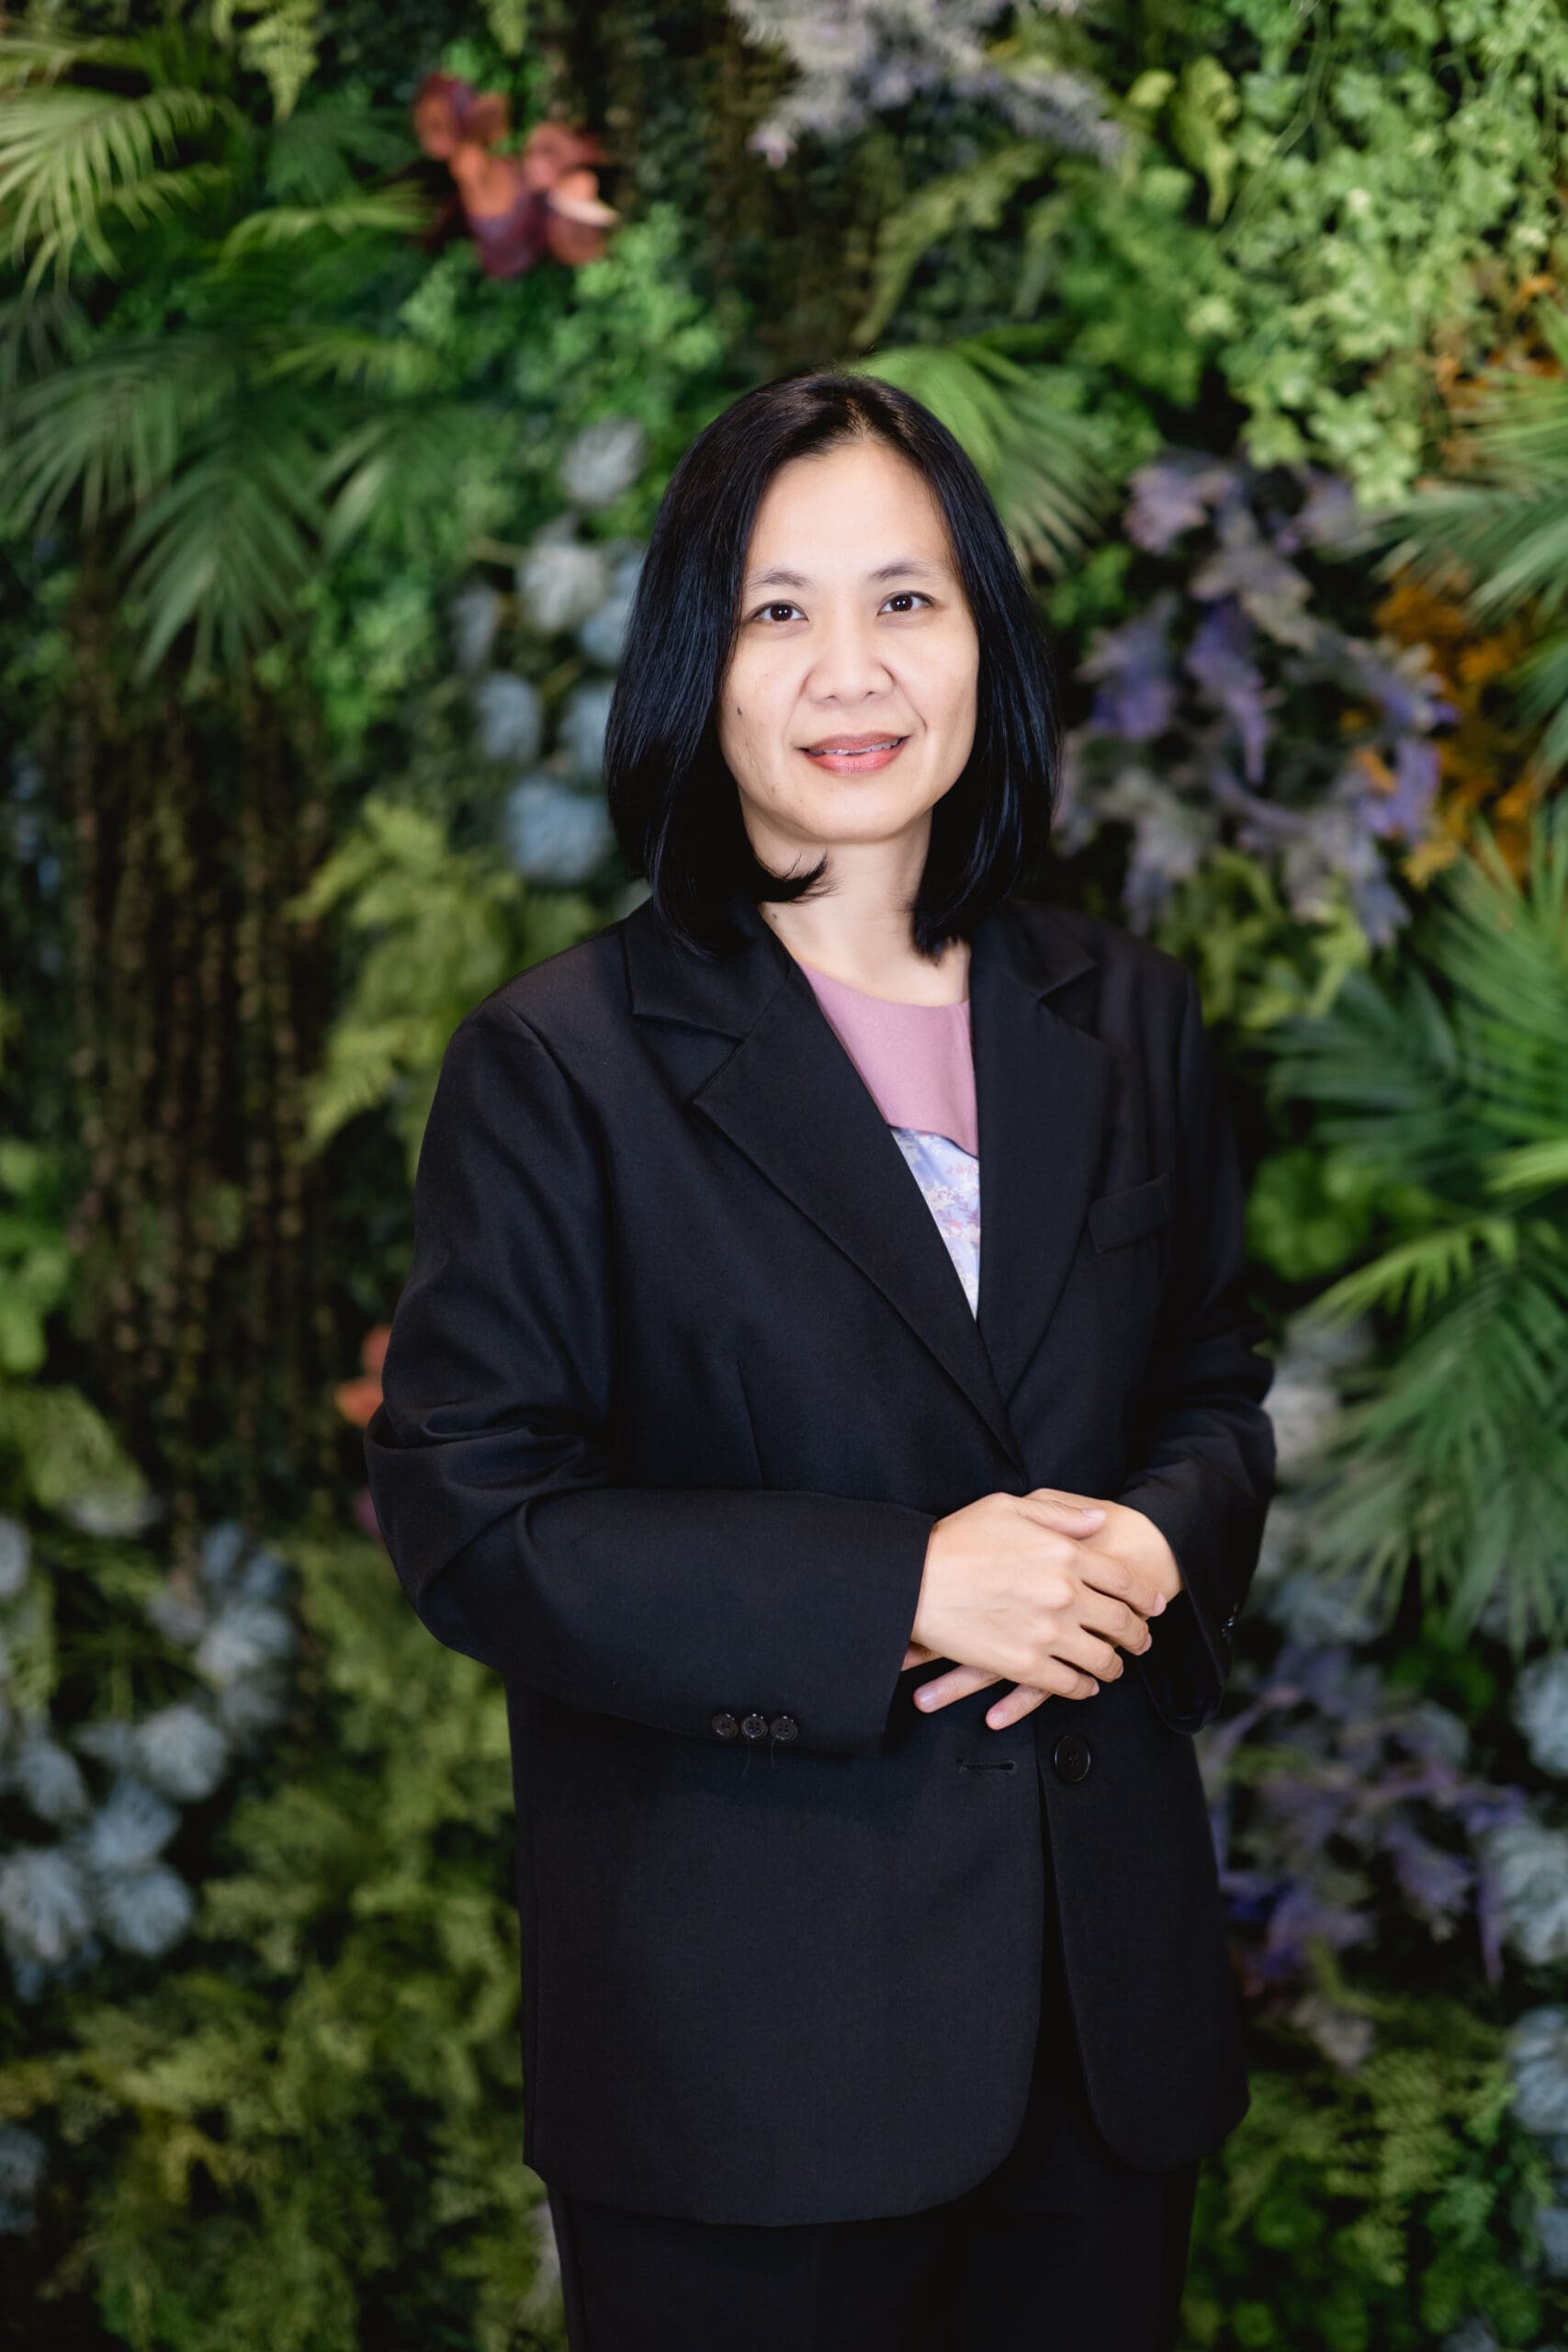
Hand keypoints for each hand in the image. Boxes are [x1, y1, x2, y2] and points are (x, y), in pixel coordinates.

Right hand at [902, 1488, 1183, 1730]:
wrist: (914, 1581)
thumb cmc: (957, 1538)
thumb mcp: (1010, 1508)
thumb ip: (1061, 1514)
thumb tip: (1100, 1520)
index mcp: (1065, 1554)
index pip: (1124, 1580)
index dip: (1146, 1596)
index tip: (1154, 1606)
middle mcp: (1064, 1595)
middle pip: (1121, 1622)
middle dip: (1139, 1635)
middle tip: (1143, 1641)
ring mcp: (1046, 1633)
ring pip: (1101, 1659)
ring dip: (1115, 1666)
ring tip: (1115, 1667)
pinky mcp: (1023, 1665)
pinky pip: (1068, 1684)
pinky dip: (1083, 1688)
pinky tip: (1085, 1686)